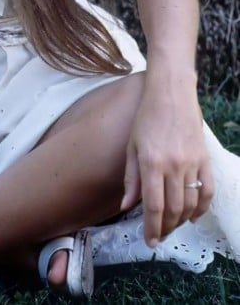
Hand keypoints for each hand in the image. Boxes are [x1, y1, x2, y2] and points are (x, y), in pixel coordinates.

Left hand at [121, 77, 213, 246]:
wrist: (171, 93)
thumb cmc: (146, 117)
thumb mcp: (131, 145)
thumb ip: (130, 178)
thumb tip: (127, 206)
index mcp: (151, 163)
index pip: (153, 206)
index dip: (152, 228)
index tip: (150, 241)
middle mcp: (173, 166)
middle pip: (173, 209)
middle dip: (166, 228)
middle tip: (159, 235)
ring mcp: (192, 163)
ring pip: (190, 203)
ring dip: (181, 220)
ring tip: (172, 226)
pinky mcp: (204, 159)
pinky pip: (207, 191)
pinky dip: (202, 207)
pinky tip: (192, 215)